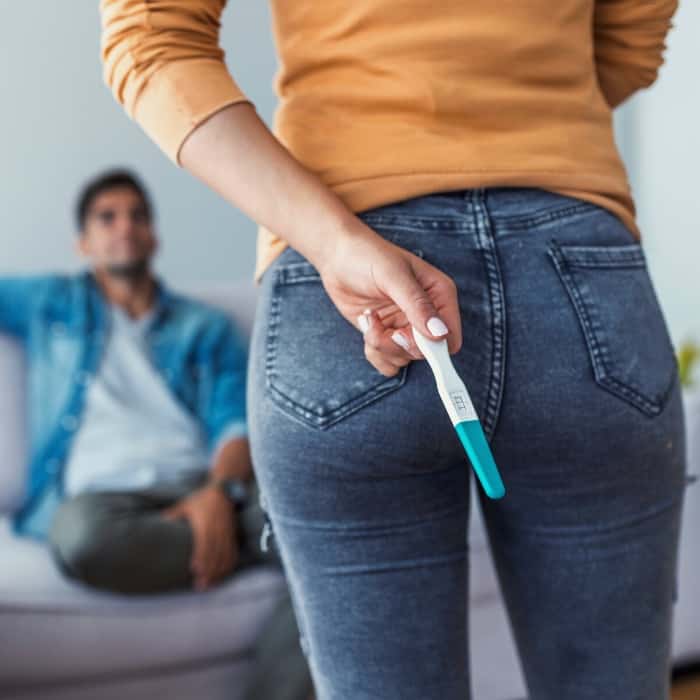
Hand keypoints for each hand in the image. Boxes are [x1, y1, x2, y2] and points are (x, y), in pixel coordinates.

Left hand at [162, 486, 237, 590]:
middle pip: (214, 552)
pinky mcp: (232, 534)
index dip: (200, 557)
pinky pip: (233, 552)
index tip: (195, 570)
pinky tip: (222, 575)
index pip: (204, 542)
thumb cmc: (201, 499)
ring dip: (218, 571)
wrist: (223, 490)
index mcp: (204, 522)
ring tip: (210, 585)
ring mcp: (226, 532)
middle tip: (200, 585)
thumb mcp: (185, 505)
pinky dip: (229, 565)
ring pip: (224, 555)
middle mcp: (217, 528)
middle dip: (209, 570)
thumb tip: (155, 525)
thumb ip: (172, 515)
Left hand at [317, 223, 461, 376]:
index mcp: (440, 295)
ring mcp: (406, 327)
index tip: (404, 336)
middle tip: (382, 326)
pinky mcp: (387, 336)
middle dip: (399, 344)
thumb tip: (439, 333)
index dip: (432, 346)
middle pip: (426, 353)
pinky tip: (367, 326)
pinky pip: (388, 363)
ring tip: (369, 318)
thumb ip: (417, 305)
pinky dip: (374, 352)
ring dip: (382, 346)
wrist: (338, 257)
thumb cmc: (368, 256)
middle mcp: (427, 314)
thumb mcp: (393, 276)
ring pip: (404, 359)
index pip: (450, 337)